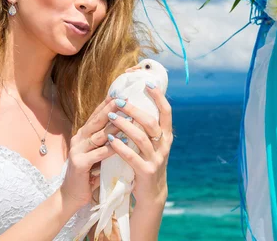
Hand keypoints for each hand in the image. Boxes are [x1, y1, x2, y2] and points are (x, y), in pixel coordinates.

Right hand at [60, 96, 121, 208]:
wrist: (72, 196)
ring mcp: (77, 151)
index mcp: (83, 134)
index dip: (107, 104)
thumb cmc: (89, 173)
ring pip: (98, 135)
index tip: (120, 93)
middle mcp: (79, 139)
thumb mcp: (97, 153)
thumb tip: (123, 125)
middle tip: (124, 98)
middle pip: (96, 121)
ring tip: (127, 117)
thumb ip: (105, 139)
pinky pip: (97, 154)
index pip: (96, 115)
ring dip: (113, 126)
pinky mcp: (79, 164)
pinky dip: (110, 148)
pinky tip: (120, 143)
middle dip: (111, 109)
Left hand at [106, 84, 173, 206]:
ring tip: (111, 117)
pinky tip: (109, 139)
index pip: (166, 112)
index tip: (147, 83)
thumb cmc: (148, 161)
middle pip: (151, 122)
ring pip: (140, 138)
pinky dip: (120, 147)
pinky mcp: (146, 172)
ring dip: (124, 125)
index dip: (158, 97)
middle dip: (135, 110)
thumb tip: (138, 102)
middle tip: (120, 101)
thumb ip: (148, 127)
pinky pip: (132, 157)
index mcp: (166, 136)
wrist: (151, 193)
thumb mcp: (153, 144)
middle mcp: (164, 145)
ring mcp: (156, 159)